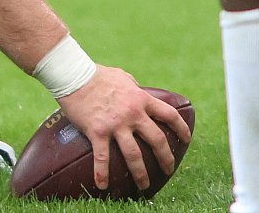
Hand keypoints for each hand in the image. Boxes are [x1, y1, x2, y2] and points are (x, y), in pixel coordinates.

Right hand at [56, 65, 189, 191]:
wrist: (72, 74)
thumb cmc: (95, 74)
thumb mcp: (121, 76)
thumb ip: (132, 85)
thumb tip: (137, 88)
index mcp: (140, 98)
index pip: (169, 115)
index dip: (181, 129)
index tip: (186, 140)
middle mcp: (133, 113)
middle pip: (157, 140)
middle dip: (166, 158)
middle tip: (168, 170)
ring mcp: (116, 124)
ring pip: (135, 155)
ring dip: (141, 173)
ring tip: (144, 185)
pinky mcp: (97, 131)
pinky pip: (102, 157)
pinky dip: (102, 173)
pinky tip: (102, 185)